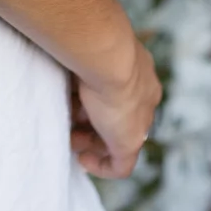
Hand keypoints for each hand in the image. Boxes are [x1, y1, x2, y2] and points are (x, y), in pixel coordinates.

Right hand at [70, 38, 161, 177]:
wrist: (109, 55)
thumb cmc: (94, 44)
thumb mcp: (90, 50)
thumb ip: (84, 57)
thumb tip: (66, 59)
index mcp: (140, 71)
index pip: (124, 93)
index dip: (101, 100)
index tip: (79, 102)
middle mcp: (145, 95)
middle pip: (120, 116)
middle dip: (93, 122)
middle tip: (70, 122)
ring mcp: (140, 120)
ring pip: (117, 137)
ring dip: (92, 140)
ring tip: (70, 137)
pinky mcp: (130, 143)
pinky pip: (121, 166)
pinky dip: (102, 166)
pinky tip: (83, 159)